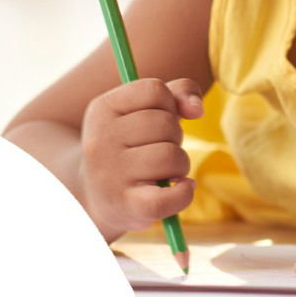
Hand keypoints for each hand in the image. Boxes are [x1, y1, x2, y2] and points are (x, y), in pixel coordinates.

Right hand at [77, 77, 202, 234]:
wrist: (98, 195)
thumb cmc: (131, 145)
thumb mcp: (146, 110)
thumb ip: (178, 93)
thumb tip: (197, 108)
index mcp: (102, 109)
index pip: (154, 90)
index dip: (169, 104)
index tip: (158, 118)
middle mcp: (100, 140)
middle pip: (166, 124)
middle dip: (175, 136)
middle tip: (159, 149)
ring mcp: (111, 175)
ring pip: (172, 156)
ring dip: (180, 164)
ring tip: (165, 171)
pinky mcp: (127, 205)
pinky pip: (171, 196)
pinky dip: (185, 192)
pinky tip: (181, 188)